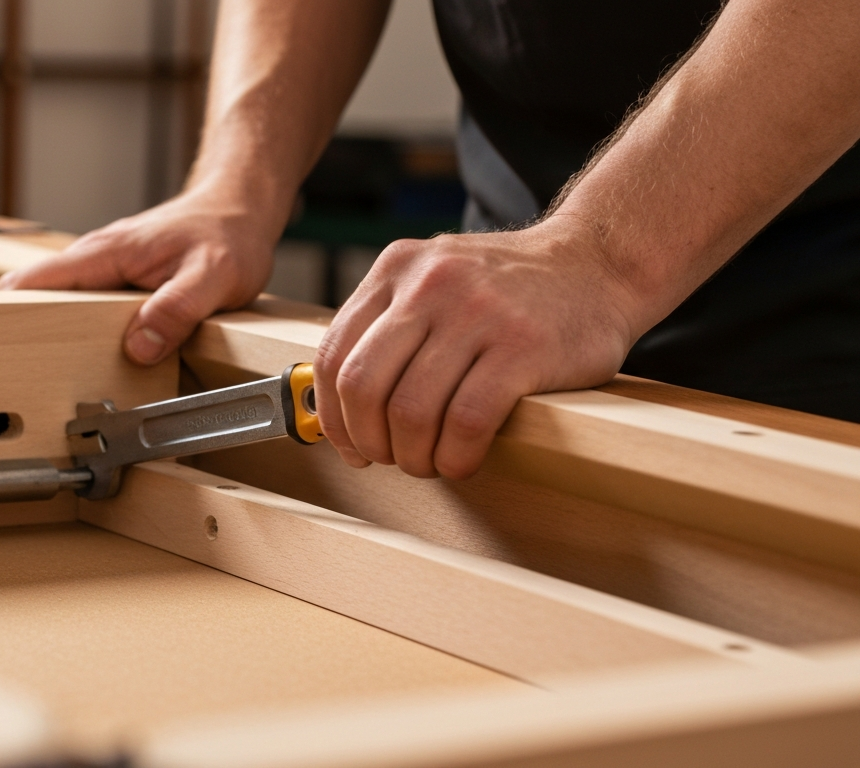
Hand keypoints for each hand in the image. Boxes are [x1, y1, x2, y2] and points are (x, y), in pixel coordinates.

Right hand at [0, 190, 282, 363]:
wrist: (239, 211)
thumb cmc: (227, 235)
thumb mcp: (213, 276)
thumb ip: (176, 311)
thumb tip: (138, 347)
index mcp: (107, 253)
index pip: (35, 281)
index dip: (15, 312)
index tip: (8, 344)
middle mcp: (97, 259)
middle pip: (41, 299)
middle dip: (35, 334)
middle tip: (43, 374)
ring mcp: (104, 270)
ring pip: (65, 307)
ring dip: (64, 338)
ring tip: (71, 373)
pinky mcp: (117, 283)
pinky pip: (89, 310)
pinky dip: (90, 333)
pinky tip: (105, 355)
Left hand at [314, 220, 644, 478]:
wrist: (597, 261)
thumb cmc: (510, 287)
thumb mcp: (434, 278)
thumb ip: (387, 323)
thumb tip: (338, 403)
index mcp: (397, 268)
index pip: (334, 355)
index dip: (332, 415)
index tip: (350, 445)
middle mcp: (430, 283)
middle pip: (362, 386)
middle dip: (368, 440)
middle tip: (389, 458)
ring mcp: (477, 313)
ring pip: (410, 411)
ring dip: (413, 456)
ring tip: (429, 462)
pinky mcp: (523, 347)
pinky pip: (466, 421)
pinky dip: (456, 456)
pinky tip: (462, 460)